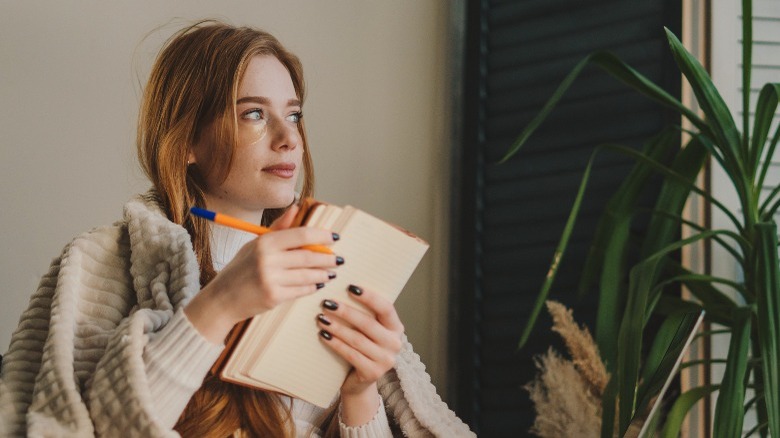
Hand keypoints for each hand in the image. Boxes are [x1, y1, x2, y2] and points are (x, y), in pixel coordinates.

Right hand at [185, 206, 340, 343]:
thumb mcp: (255, 244)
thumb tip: (295, 207)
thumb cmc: (240, 270)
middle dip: (327, 258)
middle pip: (308, 256)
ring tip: (331, 272)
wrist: (222, 300)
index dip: (321, 236)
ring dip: (324, 274)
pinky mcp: (274, 297)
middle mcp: (268, 260)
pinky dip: (312, 287)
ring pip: (308, 275)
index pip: (301, 235)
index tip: (334, 237)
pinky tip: (318, 283)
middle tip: (338, 258)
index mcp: (264, 243)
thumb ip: (278, 228)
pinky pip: (301, 290)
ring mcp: (271, 280)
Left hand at [316, 285, 403, 425]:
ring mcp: (386, 360)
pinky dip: (335, 344)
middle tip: (326, 303)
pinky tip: (324, 335)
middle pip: (368, 324)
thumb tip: (340, 290)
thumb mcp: (367, 331)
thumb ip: (364, 314)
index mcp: (396, 327)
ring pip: (357, 339)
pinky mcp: (373, 373)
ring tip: (321, 318)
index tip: (350, 287)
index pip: (386, 308)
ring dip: (337, 327)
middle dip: (345, 312)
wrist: (359, 381)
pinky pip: (351, 354)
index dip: (369, 297)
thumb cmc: (361, 348)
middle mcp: (395, 343)